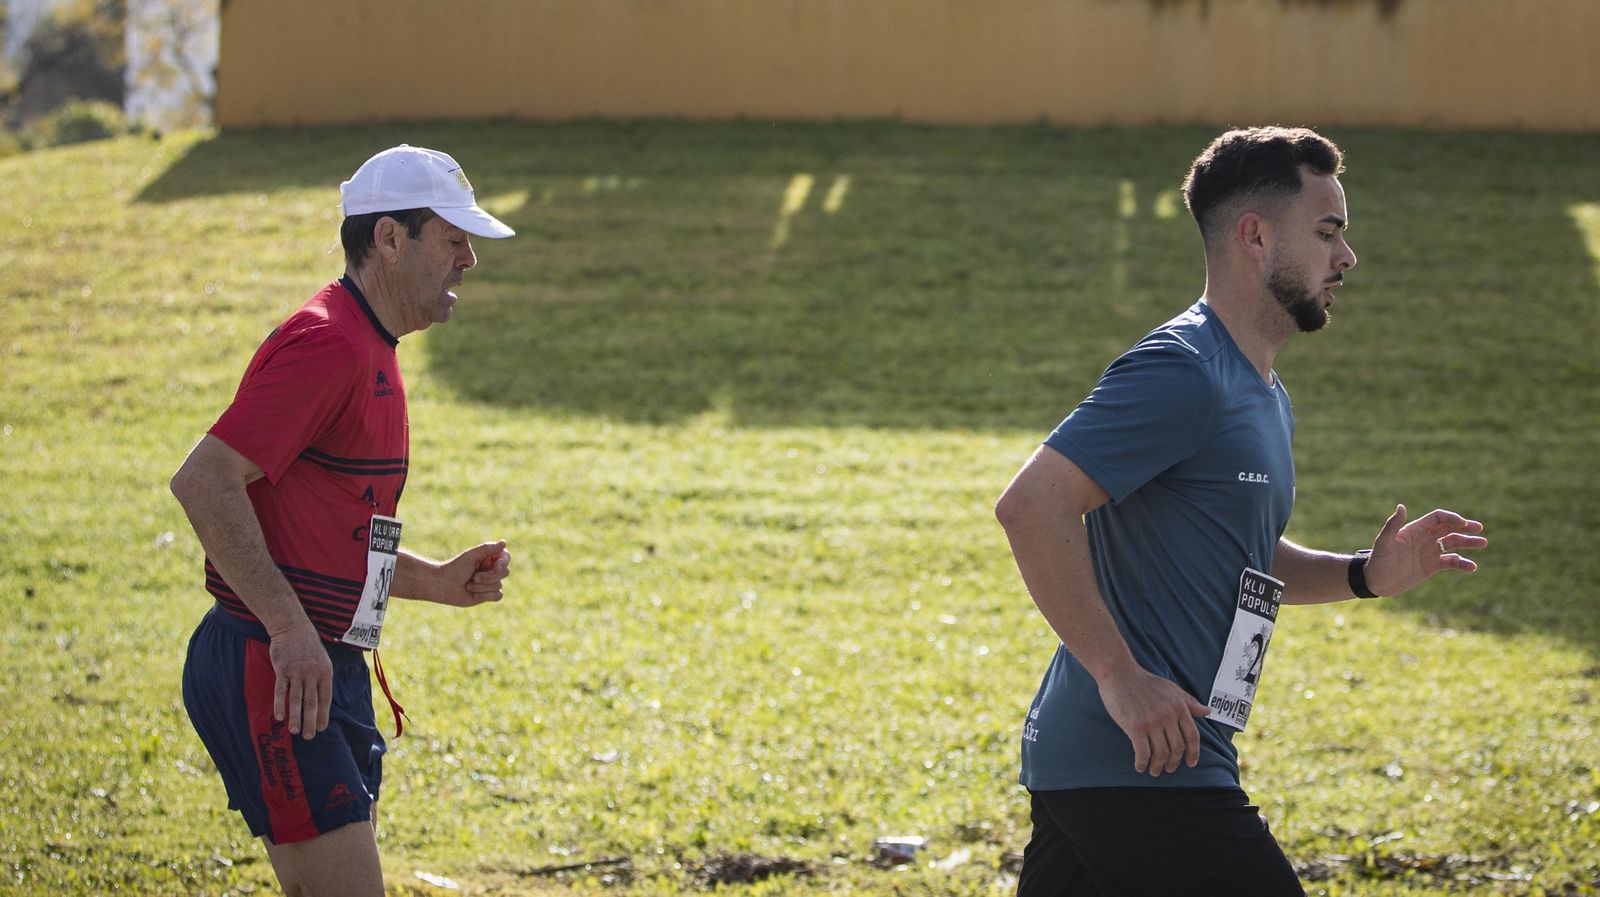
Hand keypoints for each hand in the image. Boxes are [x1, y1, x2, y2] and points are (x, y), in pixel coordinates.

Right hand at [268, 624, 332, 739]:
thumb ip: (322, 678)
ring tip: (295, 732)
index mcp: (325, 673)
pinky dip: (280, 704)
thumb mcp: (323, 660)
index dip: (323, 714)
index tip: (321, 728)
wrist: (293, 628)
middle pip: (312, 702)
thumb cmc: (309, 646)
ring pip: (296, 699)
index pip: (325, 698)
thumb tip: (322, 699)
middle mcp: (312, 674)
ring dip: (295, 717)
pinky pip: (281, 690)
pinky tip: (279, 716)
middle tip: (309, 736)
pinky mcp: (282, 670)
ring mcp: (297, 672)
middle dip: (310, 721)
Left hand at [437, 540, 510, 606]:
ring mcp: (491, 582)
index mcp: (490, 557)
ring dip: (481, 587)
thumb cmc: (455, 569)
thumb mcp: (471, 556)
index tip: (494, 566)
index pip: (506, 558)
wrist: (443, 586)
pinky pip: (498, 596)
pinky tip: (474, 594)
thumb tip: (504, 542)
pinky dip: (485, 595)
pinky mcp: (489, 595)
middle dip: (488, 577)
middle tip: (474, 576)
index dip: (502, 563)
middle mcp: (493, 569)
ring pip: (499, 585)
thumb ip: (488, 549)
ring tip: (469, 585)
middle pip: (504, 573)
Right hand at [1098, 665, 1210, 776]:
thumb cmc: (1145, 681)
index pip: (1192, 736)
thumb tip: (1207, 711)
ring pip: (1161, 753)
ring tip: (1154, 771)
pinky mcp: (1135, 727)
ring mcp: (1152, 722)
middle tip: (1169, 768)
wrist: (1119, 674)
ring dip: (1158, 766)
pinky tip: (1140, 767)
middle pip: (1177, 748)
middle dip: (1174, 762)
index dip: (1193, 753)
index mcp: (1179, 707)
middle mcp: (1168, 716)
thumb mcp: (1171, 689)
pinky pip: (1143, 752)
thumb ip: (1189, 702)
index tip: (1191, 763)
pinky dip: (1142, 763)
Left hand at [1365, 504, 1486, 596]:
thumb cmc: (1378, 560)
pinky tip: (1472, 567)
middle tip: (1479, 528)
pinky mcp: (1432, 566)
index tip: (1462, 524)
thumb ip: (1393, 525)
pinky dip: (1462, 563)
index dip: (1450, 518)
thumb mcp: (1384, 543)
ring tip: (1483, 542)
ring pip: (1453, 544)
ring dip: (1468, 542)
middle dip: (1464, 527)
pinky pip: (1451, 562)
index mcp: (1414, 529)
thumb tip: (1401, 506)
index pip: (1437, 518)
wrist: (1376, 582)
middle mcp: (1424, 538)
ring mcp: (1429, 552)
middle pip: (1449, 528)